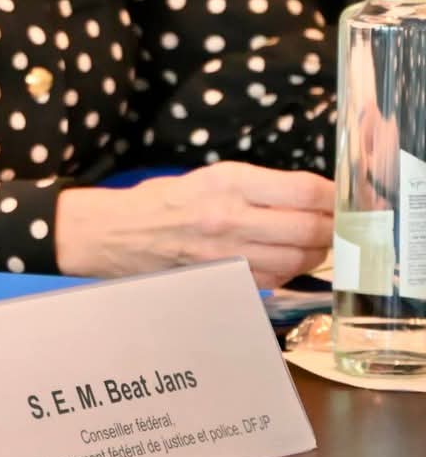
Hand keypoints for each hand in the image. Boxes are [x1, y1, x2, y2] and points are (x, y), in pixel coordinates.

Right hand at [54, 162, 331, 288]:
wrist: (116, 233)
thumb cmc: (160, 201)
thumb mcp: (207, 177)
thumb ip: (255, 186)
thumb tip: (305, 196)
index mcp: (228, 182)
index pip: (303, 190)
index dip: (332, 196)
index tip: (339, 198)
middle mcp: (232, 216)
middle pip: (309, 228)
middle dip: (333, 228)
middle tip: (339, 225)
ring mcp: (230, 252)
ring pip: (299, 258)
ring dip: (317, 252)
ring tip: (317, 244)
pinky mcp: (225, 278)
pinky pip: (276, 278)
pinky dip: (292, 270)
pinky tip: (290, 261)